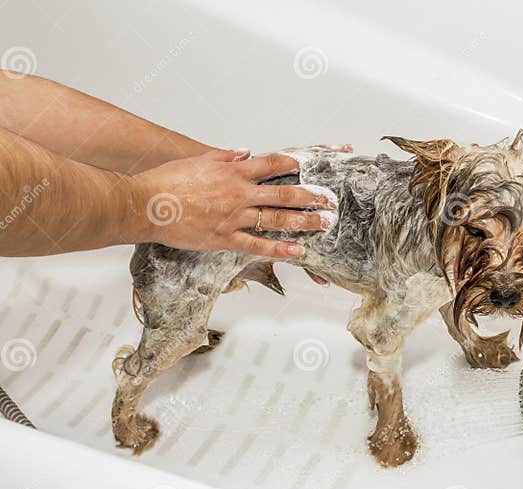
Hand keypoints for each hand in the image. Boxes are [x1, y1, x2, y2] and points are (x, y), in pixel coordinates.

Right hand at [129, 149, 337, 257]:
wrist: (144, 204)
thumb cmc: (166, 182)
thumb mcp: (198, 160)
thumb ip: (225, 157)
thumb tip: (245, 153)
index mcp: (232, 172)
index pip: (271, 164)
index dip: (293, 164)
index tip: (309, 166)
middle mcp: (238, 193)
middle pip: (283, 193)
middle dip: (310, 196)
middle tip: (329, 199)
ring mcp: (233, 217)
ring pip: (276, 219)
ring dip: (304, 221)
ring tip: (324, 223)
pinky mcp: (224, 238)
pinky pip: (258, 245)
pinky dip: (279, 249)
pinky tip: (297, 251)